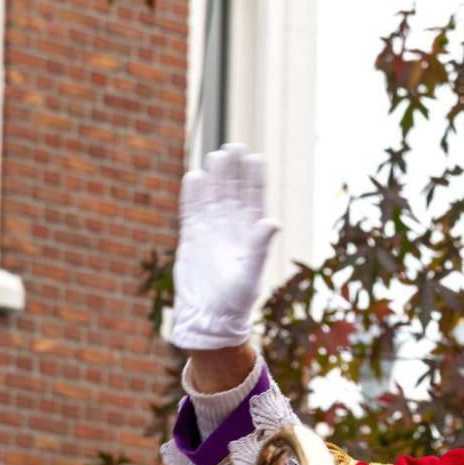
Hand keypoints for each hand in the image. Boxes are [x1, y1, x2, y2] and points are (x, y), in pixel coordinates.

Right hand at [170, 143, 280, 350]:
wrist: (209, 318)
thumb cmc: (236, 302)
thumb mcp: (250, 274)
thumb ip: (259, 247)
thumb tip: (272, 222)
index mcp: (250, 236)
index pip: (253, 200)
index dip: (254, 180)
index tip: (255, 157)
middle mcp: (232, 230)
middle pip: (233, 193)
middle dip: (234, 171)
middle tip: (234, 146)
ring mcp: (211, 232)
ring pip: (212, 198)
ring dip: (215, 178)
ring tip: (217, 155)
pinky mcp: (191, 239)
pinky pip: (191, 211)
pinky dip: (192, 195)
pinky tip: (195, 177)